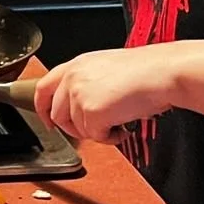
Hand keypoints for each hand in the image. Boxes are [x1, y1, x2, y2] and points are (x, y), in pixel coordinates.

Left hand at [33, 45, 184, 143]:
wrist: (162, 72)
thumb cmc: (145, 70)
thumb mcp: (106, 67)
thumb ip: (87, 83)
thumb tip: (82, 107)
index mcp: (75, 65)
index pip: (43, 88)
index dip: (41, 109)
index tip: (48, 121)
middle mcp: (73, 79)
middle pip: (58, 115)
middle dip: (75, 129)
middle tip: (96, 129)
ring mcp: (80, 96)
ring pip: (77, 129)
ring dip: (97, 132)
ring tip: (118, 123)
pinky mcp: (92, 113)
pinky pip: (95, 136)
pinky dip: (110, 138)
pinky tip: (123, 128)